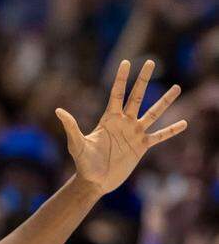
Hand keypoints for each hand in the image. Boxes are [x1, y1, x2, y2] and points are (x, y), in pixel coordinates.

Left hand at [56, 59, 186, 194]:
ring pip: (153, 113)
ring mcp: (134, 133)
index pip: (116, 93)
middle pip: (136, 97)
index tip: (126, 62)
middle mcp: (123, 122)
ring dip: (165, 101)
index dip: (121, 78)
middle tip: (150, 61)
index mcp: (108, 119)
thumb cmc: (83, 163)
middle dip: (143, 79)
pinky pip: (160, 136)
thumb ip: (71, 126)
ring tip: (178, 87)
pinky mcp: (141, 146)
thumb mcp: (76, 144)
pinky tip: (184, 123)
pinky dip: (171, 131)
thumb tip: (58, 110)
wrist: (94, 181)